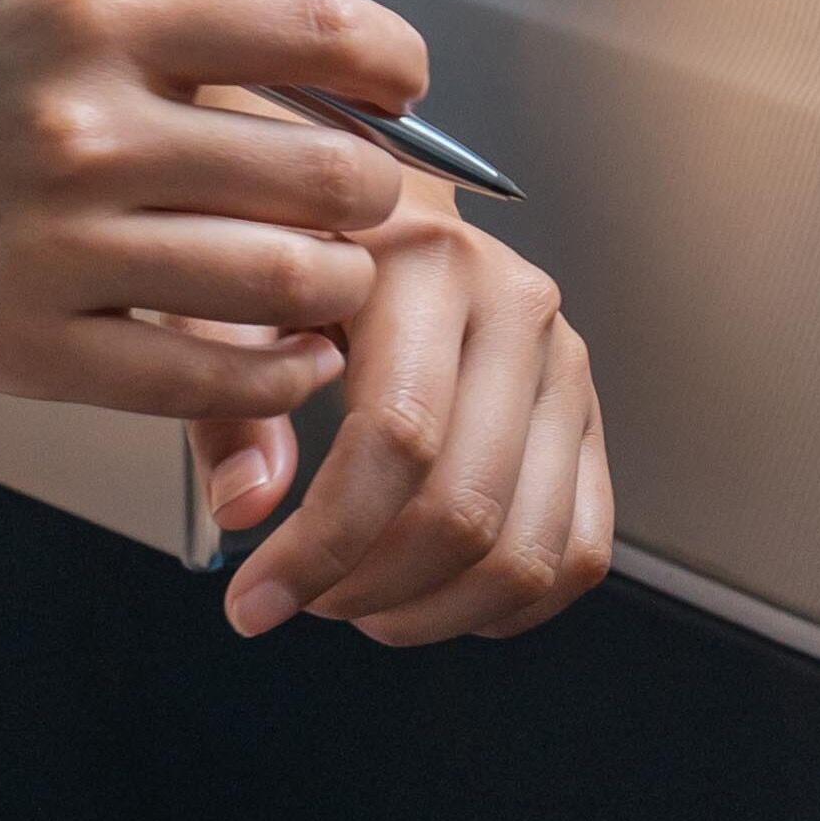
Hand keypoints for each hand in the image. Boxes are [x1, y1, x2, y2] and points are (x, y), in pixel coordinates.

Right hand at [0, 0, 429, 434]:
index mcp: (90, 17)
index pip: (307, 29)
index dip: (392, 63)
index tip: (402, 86)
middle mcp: (78, 127)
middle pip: (318, 172)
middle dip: (377, 193)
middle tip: (366, 200)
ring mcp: (56, 246)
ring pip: (282, 283)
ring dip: (340, 288)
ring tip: (333, 277)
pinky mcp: (36, 350)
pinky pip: (210, 378)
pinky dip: (282, 373)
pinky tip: (294, 352)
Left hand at [189, 196, 610, 645]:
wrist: (380, 207)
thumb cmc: (299, 251)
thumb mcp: (232, 294)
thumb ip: (229, 398)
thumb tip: (247, 507)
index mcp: (430, 264)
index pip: (397, 437)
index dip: (323, 543)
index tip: (256, 600)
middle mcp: (519, 308)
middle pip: (465, 507)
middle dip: (372, 588)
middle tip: (305, 601)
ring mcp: (567, 367)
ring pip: (527, 550)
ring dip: (434, 613)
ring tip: (358, 604)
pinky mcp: (590, 418)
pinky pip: (579, 552)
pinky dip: (505, 607)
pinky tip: (431, 596)